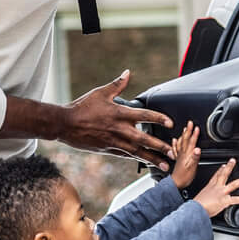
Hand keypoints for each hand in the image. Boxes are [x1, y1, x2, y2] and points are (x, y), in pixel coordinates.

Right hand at [57, 72, 172, 165]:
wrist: (64, 124)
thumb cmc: (82, 107)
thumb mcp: (100, 93)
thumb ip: (117, 85)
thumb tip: (127, 73)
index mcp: (119, 113)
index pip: (144, 116)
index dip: (159, 119)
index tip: (170, 123)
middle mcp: (119, 129)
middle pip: (144, 139)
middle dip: (160, 146)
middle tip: (174, 152)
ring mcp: (114, 142)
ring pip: (137, 152)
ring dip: (152, 159)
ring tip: (165, 165)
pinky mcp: (108, 149)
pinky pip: (125, 156)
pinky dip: (137, 159)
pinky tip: (145, 163)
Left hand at [170, 121, 202, 189]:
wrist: (176, 183)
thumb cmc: (184, 177)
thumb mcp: (192, 168)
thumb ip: (195, 157)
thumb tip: (197, 149)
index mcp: (187, 154)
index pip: (192, 142)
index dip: (194, 134)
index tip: (196, 127)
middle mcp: (183, 153)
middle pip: (186, 139)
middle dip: (188, 131)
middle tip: (190, 122)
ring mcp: (180, 156)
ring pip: (181, 142)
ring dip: (183, 135)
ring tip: (185, 128)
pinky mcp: (178, 159)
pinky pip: (176, 149)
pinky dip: (175, 143)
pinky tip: (174, 140)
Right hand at [191, 159, 238, 218]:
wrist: (195, 208)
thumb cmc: (196, 205)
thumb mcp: (200, 198)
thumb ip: (207, 198)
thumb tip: (209, 201)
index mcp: (209, 187)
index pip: (215, 176)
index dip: (220, 170)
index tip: (223, 166)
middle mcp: (216, 188)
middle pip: (224, 174)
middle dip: (229, 167)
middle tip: (233, 160)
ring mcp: (221, 193)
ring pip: (233, 184)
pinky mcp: (224, 200)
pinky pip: (235, 199)